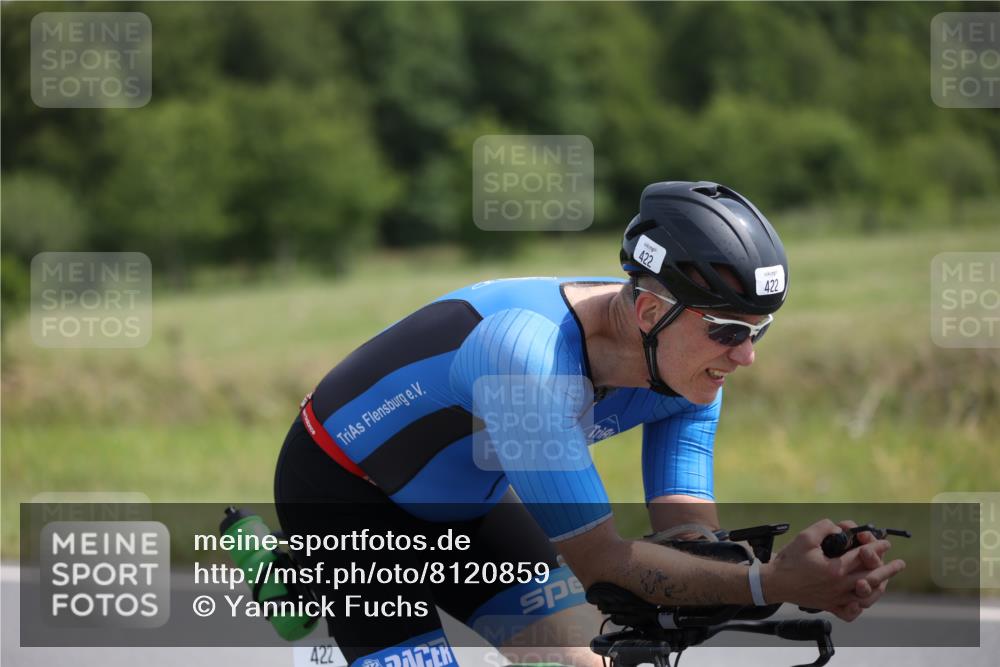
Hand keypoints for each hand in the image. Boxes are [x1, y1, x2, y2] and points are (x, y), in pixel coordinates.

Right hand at [762, 518, 905, 621]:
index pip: (863, 557)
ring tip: (886, 580)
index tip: (884, 542)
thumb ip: (826, 527)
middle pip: (871, 578)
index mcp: (835, 569)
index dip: (876, 547)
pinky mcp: (829, 606)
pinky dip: (860, 607)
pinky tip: (864, 600)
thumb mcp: (806, 536)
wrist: (774, 582)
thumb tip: (841, 528)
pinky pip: (850, 612)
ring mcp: (835, 599)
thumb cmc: (789, 560)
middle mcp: (839, 586)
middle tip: (899, 563)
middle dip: (888, 569)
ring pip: (865, 596)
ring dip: (879, 587)